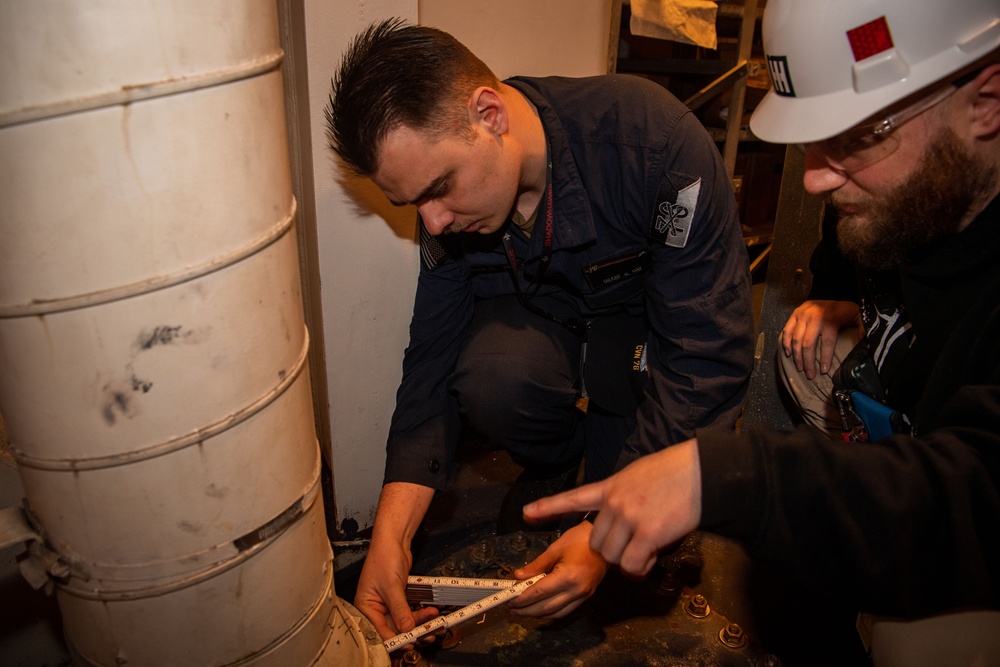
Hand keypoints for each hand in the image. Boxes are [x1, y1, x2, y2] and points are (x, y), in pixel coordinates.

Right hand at [353, 482, 436, 648]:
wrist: (394, 539)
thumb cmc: (384, 558)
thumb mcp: (392, 587)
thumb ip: (400, 610)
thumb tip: (406, 629)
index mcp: (365, 606)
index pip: (379, 630)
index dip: (395, 638)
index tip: (409, 643)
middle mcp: (374, 608)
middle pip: (392, 627)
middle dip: (410, 631)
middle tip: (426, 635)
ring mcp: (387, 603)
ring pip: (403, 620)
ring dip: (418, 621)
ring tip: (433, 622)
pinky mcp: (398, 598)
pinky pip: (408, 610)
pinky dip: (419, 612)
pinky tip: (430, 612)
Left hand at [507, 521, 606, 618]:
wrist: (605, 542)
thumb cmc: (580, 540)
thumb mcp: (555, 549)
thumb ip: (536, 565)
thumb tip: (518, 576)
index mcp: (568, 577)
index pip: (539, 592)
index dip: (522, 599)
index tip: (509, 600)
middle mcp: (576, 591)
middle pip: (546, 607)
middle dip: (527, 610)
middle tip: (511, 608)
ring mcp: (583, 596)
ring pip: (556, 614)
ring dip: (537, 614)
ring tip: (522, 611)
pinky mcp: (586, 597)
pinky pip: (565, 611)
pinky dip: (550, 613)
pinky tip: (540, 610)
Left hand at [523, 440, 700, 575]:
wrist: (702, 472)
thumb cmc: (677, 471)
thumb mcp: (639, 474)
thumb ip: (623, 493)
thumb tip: (618, 513)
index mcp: (611, 486)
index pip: (573, 497)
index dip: (548, 507)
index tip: (527, 513)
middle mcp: (615, 503)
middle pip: (596, 542)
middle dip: (611, 550)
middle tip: (635, 544)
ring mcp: (629, 518)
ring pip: (611, 556)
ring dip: (628, 560)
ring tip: (648, 548)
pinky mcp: (648, 534)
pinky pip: (632, 565)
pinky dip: (641, 568)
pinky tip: (653, 556)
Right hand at [781, 300, 860, 378]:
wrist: (833, 295)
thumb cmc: (846, 312)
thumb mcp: (859, 318)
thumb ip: (863, 331)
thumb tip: (867, 347)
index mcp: (831, 319)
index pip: (826, 343)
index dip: (824, 358)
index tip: (823, 371)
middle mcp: (814, 316)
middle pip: (808, 344)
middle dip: (807, 362)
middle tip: (809, 375)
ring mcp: (802, 314)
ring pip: (796, 339)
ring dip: (796, 356)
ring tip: (800, 368)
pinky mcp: (795, 313)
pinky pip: (787, 330)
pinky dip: (786, 343)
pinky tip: (789, 354)